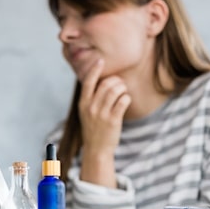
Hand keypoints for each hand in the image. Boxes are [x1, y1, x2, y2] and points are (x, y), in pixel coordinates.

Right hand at [78, 59, 131, 186]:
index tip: (100, 60)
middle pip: (106, 84)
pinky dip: (126, 98)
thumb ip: (91, 97)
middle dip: (116, 81)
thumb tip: (102, 79)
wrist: (96, 149)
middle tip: (120, 85)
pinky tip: (125, 101)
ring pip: (116, 90)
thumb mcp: (86, 112)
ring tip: (123, 92)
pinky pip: (123, 101)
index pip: (88, 81)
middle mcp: (91, 107)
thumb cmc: (93, 127)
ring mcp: (102, 114)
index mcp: (83, 103)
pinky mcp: (113, 120)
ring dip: (122, 88)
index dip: (94, 69)